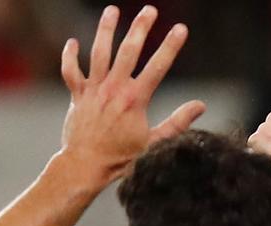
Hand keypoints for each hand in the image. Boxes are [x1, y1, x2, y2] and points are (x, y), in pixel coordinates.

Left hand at [58, 5, 205, 181]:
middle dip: (140, 28)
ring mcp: (94, 90)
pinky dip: (70, 56)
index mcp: (135, 100)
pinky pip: (71, 71)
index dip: (171, 46)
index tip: (181, 29)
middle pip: (128, 51)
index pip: (158, 67)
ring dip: (105, 30)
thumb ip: (178, 122)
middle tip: (150, 11)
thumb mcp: (156, 142)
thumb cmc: (122, 158)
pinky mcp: (77, 95)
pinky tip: (73, 42)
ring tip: (112, 11)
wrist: (86, 165)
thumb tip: (200, 105)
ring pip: (99, 53)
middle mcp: (114, 89)